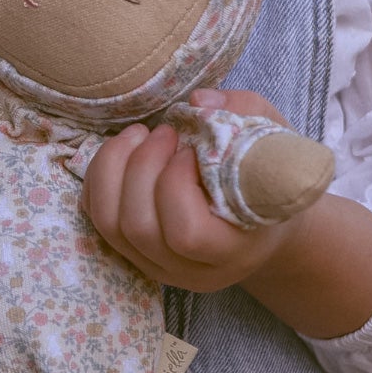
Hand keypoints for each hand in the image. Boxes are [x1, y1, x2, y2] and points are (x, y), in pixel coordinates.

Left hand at [83, 88, 305, 293]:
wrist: (265, 222)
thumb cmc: (271, 181)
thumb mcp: (275, 144)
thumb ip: (246, 115)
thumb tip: (198, 101)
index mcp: (233, 252)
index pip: (186, 232)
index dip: (175, 183)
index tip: (190, 148)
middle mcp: (189, 271)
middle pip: (138, 227)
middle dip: (141, 167)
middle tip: (164, 131)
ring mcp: (156, 266)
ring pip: (108, 224)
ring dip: (113, 168)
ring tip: (139, 134)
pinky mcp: (132, 251)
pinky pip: (96, 217)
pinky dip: (100, 177)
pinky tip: (124, 151)